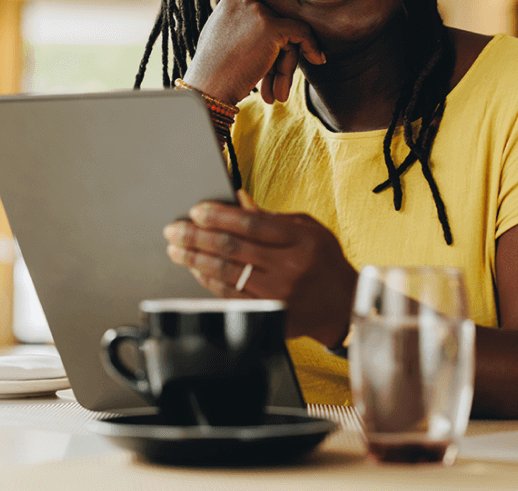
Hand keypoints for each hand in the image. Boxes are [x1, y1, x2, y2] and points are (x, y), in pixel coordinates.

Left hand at [163, 190, 355, 345]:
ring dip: (195, 260)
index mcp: (301, 241)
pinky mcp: (269, 315)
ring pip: (226, 273)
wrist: (343, 305)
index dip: (220, 216)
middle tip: (174, 230)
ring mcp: (278, 294)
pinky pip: (230, 296)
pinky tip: (196, 270)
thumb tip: (239, 201)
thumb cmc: (325, 262)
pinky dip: (208, 281)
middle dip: (197, 237)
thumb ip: (273, 217)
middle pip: (232, 248)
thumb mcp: (309, 230)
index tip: (196, 211)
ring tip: (176, 249)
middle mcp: (289, 268)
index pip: (251, 224)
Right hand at [182, 0, 326, 105]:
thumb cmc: (213, 72)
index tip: (273, 63)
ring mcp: (258, 11)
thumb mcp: (223, 38)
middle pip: (277, 26)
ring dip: (285, 66)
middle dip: (279, 59)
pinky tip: (317, 60)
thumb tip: (267, 33)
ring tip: (277, 94)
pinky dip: (311, 47)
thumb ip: (242, 28)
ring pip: (288, 34)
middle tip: (275, 87)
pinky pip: (301, 33)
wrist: (207, 87)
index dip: (271, 44)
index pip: (264, 17)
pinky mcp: (272, 26)